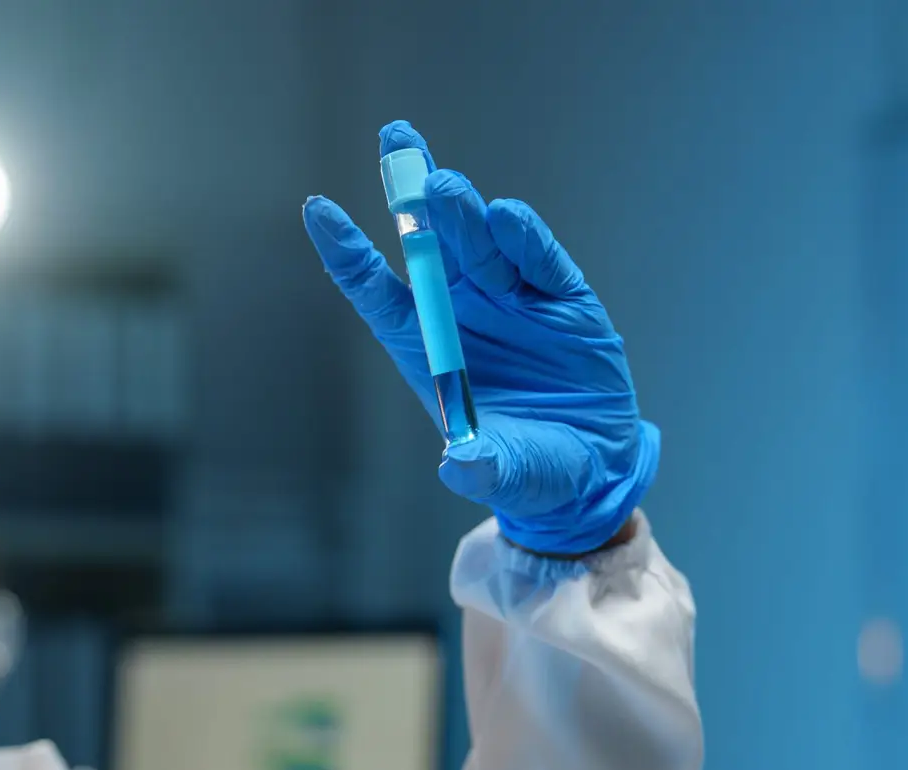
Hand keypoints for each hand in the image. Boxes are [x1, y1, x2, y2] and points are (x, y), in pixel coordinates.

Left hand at [302, 120, 658, 555]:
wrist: (589, 465)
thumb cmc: (524, 466)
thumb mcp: (503, 472)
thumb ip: (482, 466)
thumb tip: (460, 463)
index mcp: (423, 345)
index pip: (374, 288)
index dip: (346, 249)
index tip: (318, 209)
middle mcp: (460, 311)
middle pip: (426, 247)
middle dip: (410, 201)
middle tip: (398, 160)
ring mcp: (510, 299)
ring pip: (479, 244)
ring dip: (461, 217)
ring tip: (444, 190)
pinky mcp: (561, 299)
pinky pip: (539, 260)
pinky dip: (524, 238)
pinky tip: (507, 217)